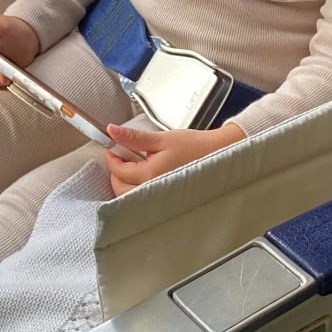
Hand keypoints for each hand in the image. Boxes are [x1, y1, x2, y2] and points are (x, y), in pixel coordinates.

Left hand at [102, 120, 245, 195]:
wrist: (219, 154)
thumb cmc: (194, 146)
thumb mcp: (161, 138)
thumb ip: (134, 137)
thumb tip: (112, 131)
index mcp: (150, 174)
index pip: (119, 171)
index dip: (112, 157)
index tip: (114, 146)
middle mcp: (153, 191)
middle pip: (120, 189)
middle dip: (116, 172)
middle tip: (122, 156)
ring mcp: (159, 199)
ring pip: (130, 197)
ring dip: (125, 182)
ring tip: (135, 165)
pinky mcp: (166, 201)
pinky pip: (143, 199)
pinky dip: (137, 189)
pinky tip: (146, 176)